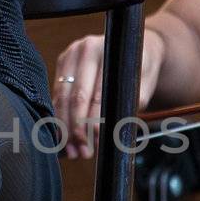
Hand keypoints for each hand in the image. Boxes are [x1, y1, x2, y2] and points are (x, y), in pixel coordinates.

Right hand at [53, 28, 164, 158]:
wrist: (134, 48)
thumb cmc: (141, 70)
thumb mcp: (142, 88)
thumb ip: (128, 108)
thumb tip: (109, 134)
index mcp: (108, 52)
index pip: (98, 94)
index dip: (94, 121)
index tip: (94, 142)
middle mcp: (85, 49)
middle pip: (76, 97)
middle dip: (78, 129)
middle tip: (82, 152)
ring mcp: (71, 54)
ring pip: (62, 98)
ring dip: (65, 128)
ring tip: (72, 151)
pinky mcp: (62, 62)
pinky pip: (56, 95)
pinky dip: (59, 118)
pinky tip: (63, 137)